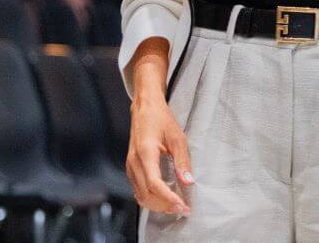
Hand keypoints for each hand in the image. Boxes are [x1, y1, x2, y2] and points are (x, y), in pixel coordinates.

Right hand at [127, 92, 193, 214]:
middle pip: (146, 194)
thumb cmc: (161, 119)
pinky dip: (150, 198)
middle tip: (182, 210)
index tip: (181, 204)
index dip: (168, 197)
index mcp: (145, 153)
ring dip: (157, 205)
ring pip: (140, 195)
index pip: (154, 183)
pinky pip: (138, 189)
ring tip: (175, 207)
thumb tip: (188, 181)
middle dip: (164, 205)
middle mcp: (133, 163)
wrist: (145, 108)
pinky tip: (164, 198)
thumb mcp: (178, 137)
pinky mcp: (130, 168)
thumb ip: (183, 160)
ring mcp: (130, 166)